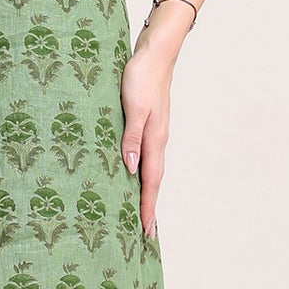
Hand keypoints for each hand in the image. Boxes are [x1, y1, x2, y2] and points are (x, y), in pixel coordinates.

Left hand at [120, 44, 171, 238]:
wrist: (155, 54)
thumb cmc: (142, 76)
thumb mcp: (132, 106)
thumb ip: (131, 137)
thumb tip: (130, 168)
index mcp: (155, 139)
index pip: (151, 182)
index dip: (147, 207)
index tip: (146, 231)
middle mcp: (158, 140)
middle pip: (154, 181)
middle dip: (149, 207)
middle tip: (145, 234)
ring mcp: (155, 134)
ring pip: (152, 171)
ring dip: (147, 193)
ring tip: (141, 213)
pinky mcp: (149, 125)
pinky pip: (147, 158)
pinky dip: (143, 175)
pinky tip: (135, 177)